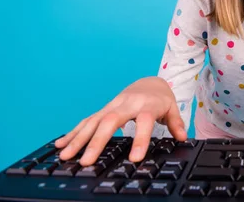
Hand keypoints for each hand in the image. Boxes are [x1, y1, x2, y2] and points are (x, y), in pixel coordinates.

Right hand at [55, 76, 186, 165]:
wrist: (150, 81)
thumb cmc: (161, 98)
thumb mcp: (172, 108)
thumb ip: (176, 123)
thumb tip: (183, 137)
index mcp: (147, 105)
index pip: (144, 122)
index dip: (140, 139)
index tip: (135, 158)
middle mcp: (127, 104)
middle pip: (111, 121)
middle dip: (97, 142)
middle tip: (87, 162)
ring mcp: (113, 105)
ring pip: (94, 121)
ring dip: (78, 139)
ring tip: (65, 156)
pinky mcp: (104, 109)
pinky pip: (87, 120)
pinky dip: (73, 132)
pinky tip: (60, 144)